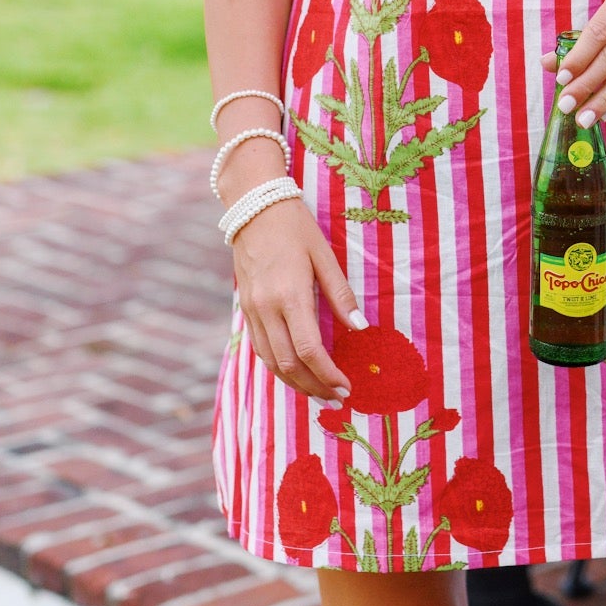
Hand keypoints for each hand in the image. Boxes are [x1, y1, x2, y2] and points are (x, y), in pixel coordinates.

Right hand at [231, 194, 363, 401]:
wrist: (254, 207)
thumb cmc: (295, 227)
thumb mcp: (324, 255)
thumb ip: (341, 293)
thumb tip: (360, 327)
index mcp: (290, 295)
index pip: (308, 349)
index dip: (328, 374)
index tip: (346, 386)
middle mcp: (266, 308)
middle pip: (288, 364)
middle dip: (313, 387)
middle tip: (336, 398)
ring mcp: (251, 310)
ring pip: (270, 361)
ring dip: (295, 383)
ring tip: (319, 394)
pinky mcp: (245, 308)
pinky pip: (260, 348)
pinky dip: (278, 367)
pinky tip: (295, 372)